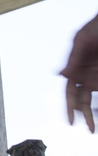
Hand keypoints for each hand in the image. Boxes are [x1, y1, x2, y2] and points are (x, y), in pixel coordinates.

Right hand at [61, 12, 97, 131]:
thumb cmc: (96, 27)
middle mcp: (86, 74)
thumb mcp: (82, 40)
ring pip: (91, 98)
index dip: (69, 107)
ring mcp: (96, 76)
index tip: (71, 121)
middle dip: (84, 114)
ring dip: (91, 112)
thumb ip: (74, 58)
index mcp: (75, 67)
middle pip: (81, 99)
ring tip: (92, 126)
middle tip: (89, 128)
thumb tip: (61, 75)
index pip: (70, 91)